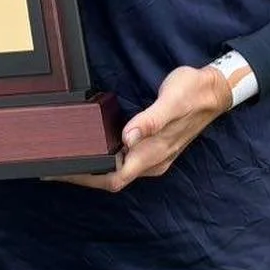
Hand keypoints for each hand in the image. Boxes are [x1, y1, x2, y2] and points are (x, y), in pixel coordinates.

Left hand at [51, 65, 232, 192]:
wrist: (215, 90)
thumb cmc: (193, 92)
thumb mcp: (172, 101)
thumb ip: (151, 121)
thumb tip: (127, 138)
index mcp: (155, 153)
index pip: (115, 177)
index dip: (87, 178)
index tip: (62, 171)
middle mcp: (153, 160)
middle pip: (112, 179)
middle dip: (83, 176)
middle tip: (53, 166)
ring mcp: (154, 155)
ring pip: (118, 172)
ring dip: (93, 169)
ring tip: (66, 160)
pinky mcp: (154, 146)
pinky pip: (125, 161)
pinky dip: (105, 159)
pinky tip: (93, 149)